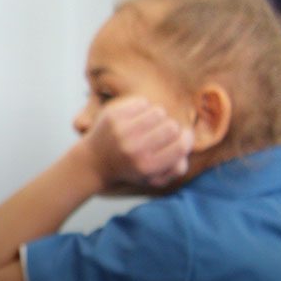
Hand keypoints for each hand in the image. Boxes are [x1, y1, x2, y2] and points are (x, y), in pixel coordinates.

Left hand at [79, 97, 194, 191]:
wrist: (93, 161)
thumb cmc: (130, 168)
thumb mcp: (153, 178)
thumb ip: (176, 168)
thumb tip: (187, 145)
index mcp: (147, 165)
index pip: (181, 145)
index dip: (187, 139)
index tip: (182, 137)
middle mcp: (135, 149)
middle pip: (172, 126)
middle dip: (171, 128)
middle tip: (161, 132)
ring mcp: (122, 131)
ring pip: (159, 112)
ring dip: (158, 117)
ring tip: (149, 125)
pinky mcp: (113, 116)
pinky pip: (143, 102)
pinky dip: (144, 108)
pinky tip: (137, 118)